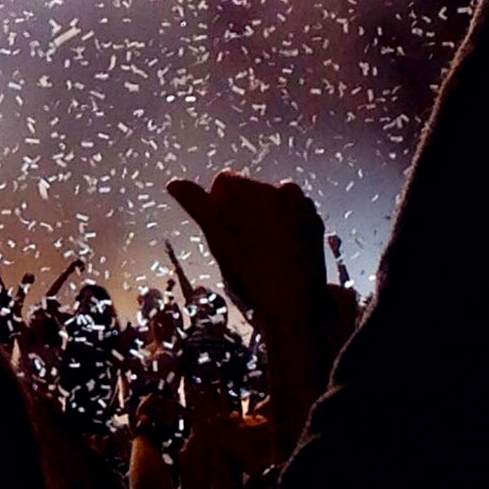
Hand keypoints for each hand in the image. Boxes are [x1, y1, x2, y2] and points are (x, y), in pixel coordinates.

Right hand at [165, 173, 327, 323]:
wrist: (297, 305)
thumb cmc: (253, 275)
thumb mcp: (218, 241)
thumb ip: (197, 205)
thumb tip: (174, 183)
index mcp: (254, 190)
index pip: (224, 183)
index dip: (219, 209)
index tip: (225, 235)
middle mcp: (280, 188)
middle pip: (248, 192)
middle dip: (241, 213)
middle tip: (243, 248)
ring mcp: (302, 203)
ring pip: (269, 202)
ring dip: (262, 219)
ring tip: (261, 252)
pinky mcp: (315, 219)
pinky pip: (290, 213)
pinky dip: (283, 226)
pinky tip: (279, 252)